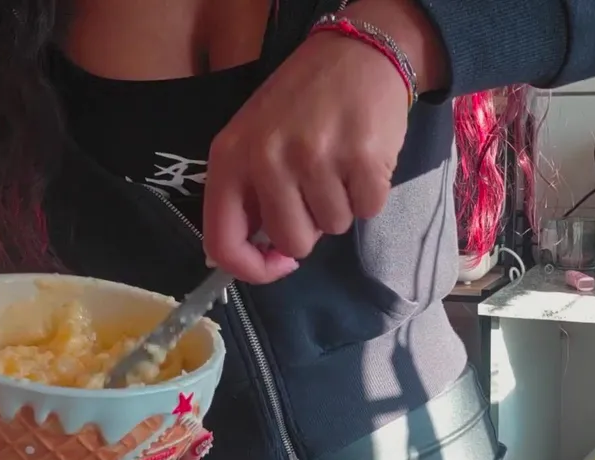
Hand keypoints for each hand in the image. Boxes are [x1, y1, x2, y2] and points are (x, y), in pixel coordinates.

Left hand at [202, 0, 446, 282]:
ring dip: (342, 204)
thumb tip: (262, 254)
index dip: (255, 269)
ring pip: (334, 227)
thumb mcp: (255, 139)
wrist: (356, 54)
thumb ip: (250, 194)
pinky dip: (370, 193)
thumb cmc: (302, 102)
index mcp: (230, 157)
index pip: (224, 245)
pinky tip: (362, 158)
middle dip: (311, 226)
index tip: (280, 262)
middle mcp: (267, 158)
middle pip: (293, 242)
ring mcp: (315, 158)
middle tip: (317, 185)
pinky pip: (368, 210)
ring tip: (339, 162)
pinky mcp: (362, 159)